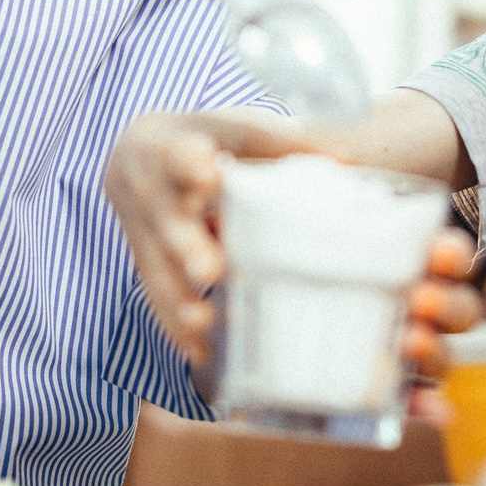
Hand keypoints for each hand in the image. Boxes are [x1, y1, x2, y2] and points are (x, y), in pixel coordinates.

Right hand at [103, 111, 482, 372]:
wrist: (134, 152)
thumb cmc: (204, 140)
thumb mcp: (238, 130)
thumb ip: (286, 146)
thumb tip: (350, 165)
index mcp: (174, 151)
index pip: (180, 154)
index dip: (191, 165)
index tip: (206, 172)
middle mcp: (153, 198)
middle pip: (169, 226)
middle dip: (188, 249)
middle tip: (211, 270)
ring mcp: (144, 236)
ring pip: (158, 272)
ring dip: (181, 303)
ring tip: (207, 327)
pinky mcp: (145, 267)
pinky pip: (157, 301)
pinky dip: (177, 329)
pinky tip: (202, 355)